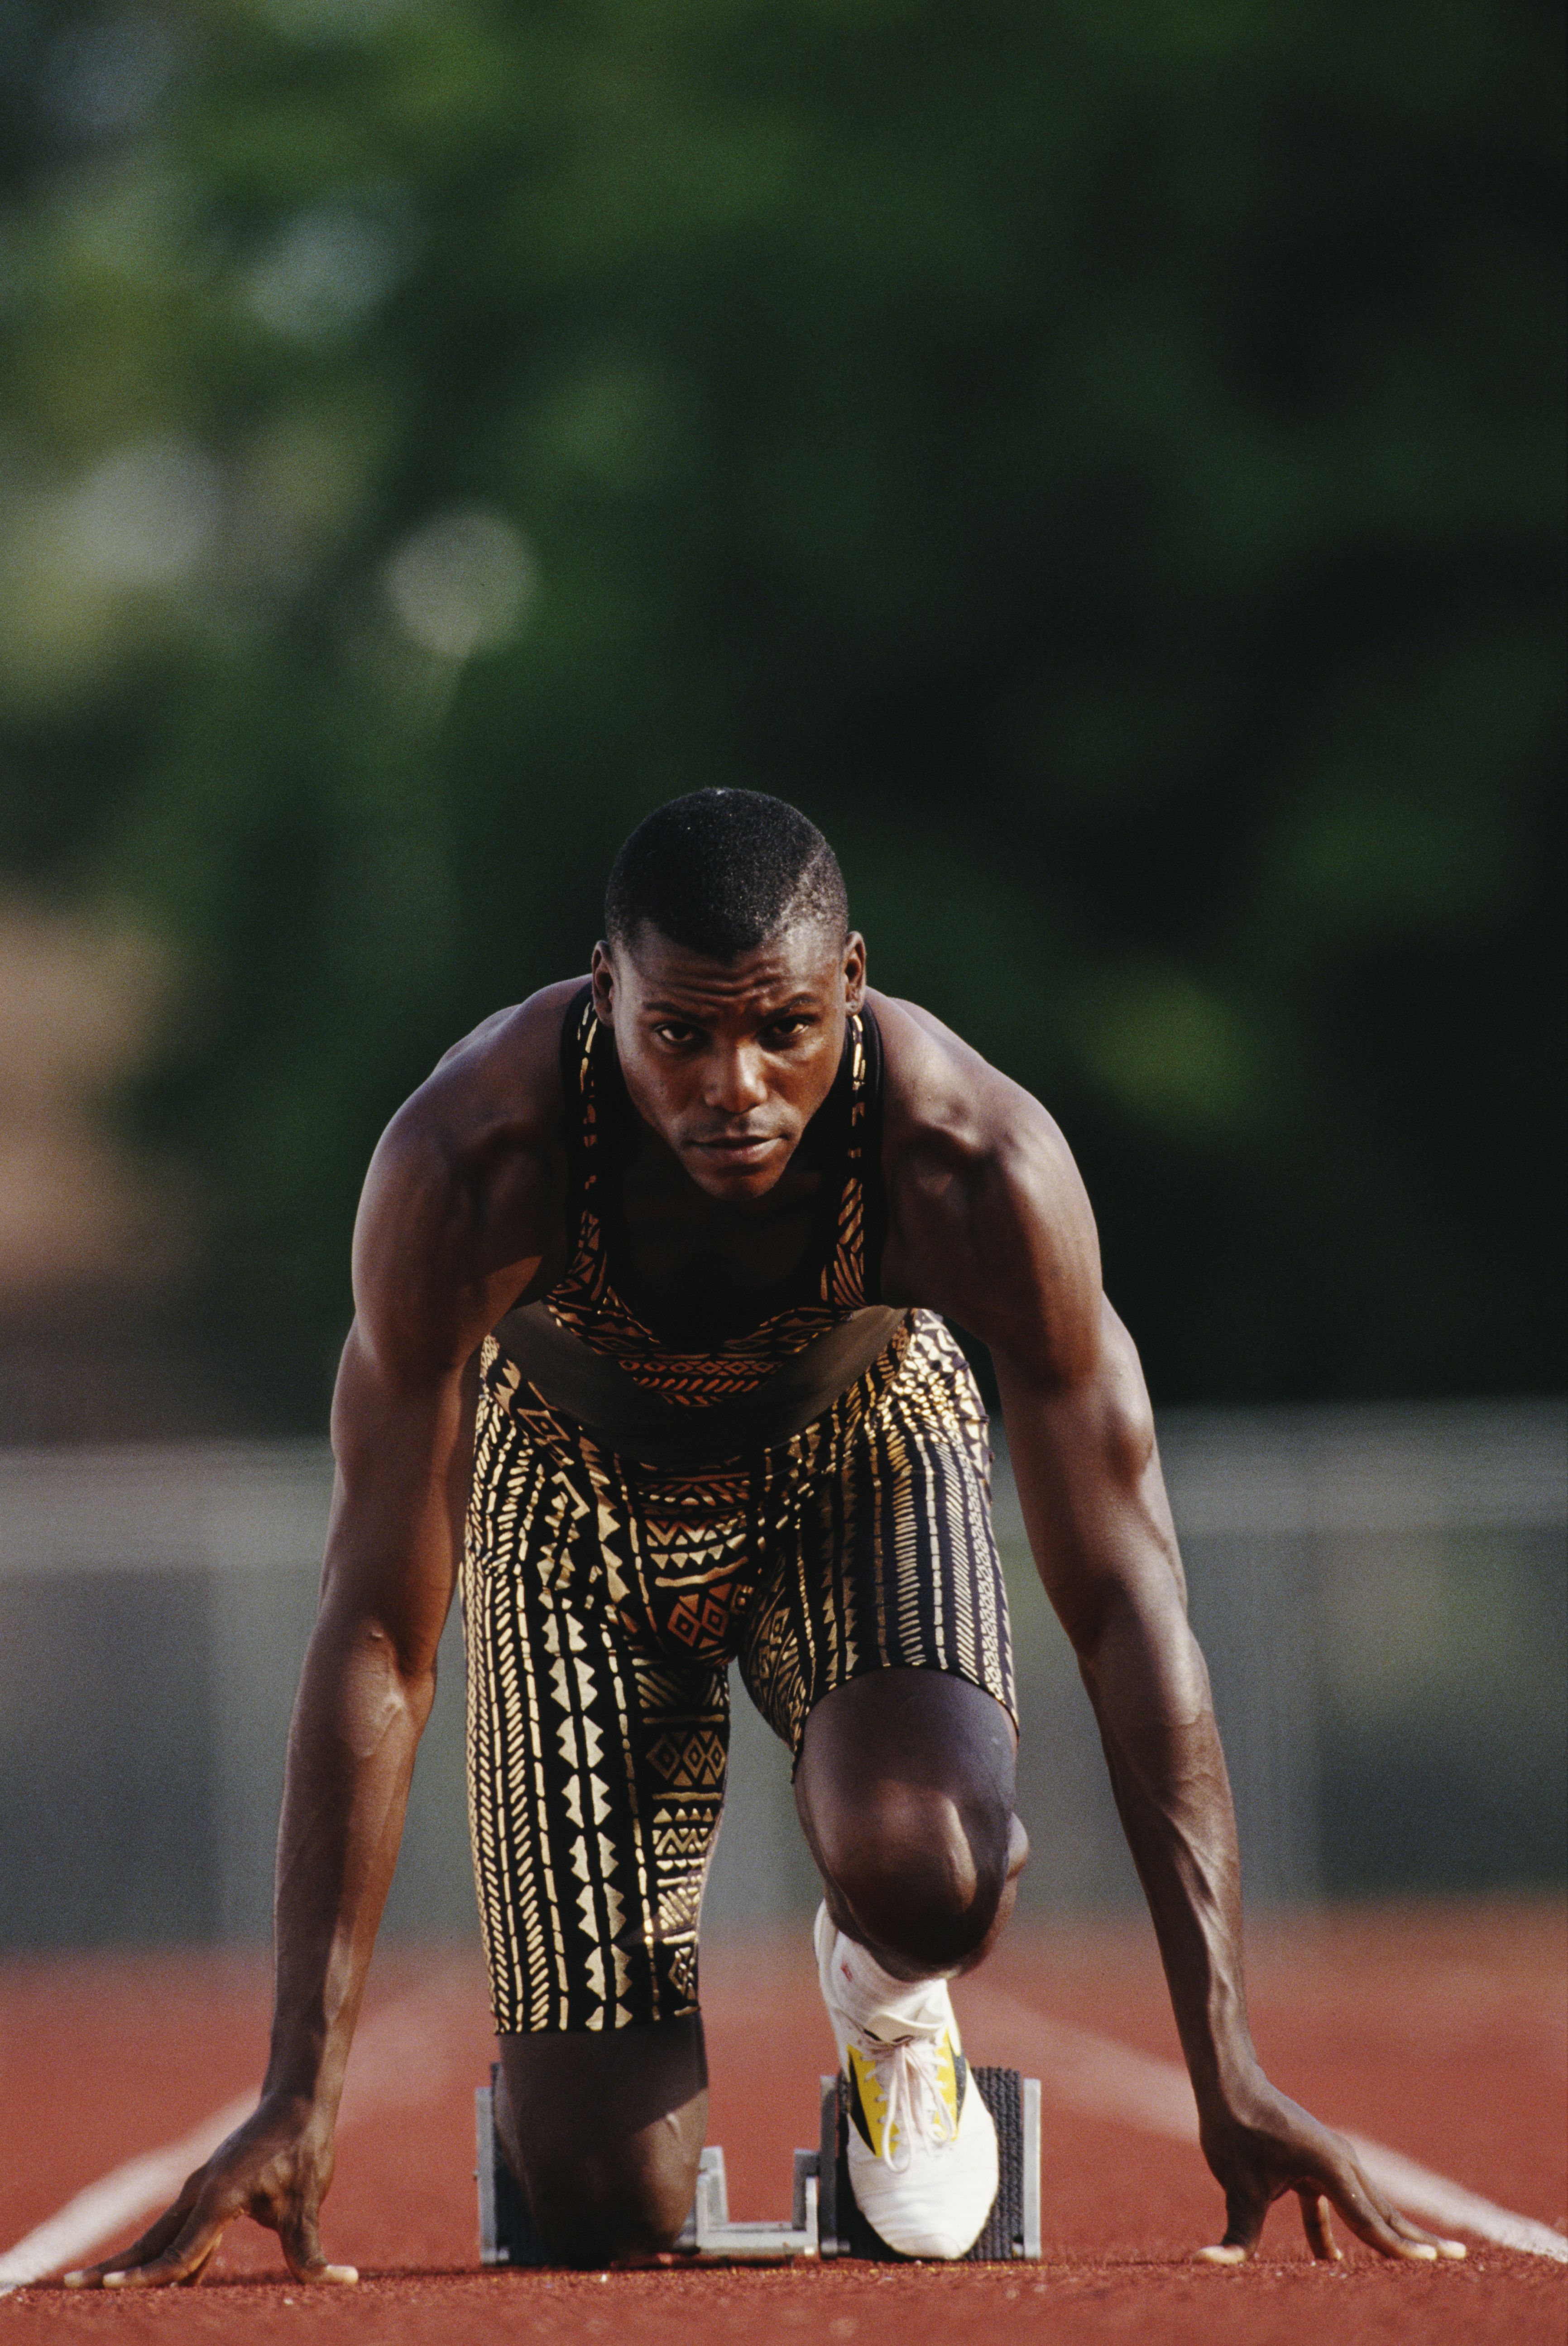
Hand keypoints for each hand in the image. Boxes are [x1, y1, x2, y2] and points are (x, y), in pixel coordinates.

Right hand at [62, 2097, 357, 2289]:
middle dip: (113, 2267)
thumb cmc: (303, 2147)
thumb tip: (340, 2280)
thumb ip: (310, 2248)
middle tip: (71, 2286)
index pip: (178, 2249)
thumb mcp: (308, 2201)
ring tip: (96, 2284)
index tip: (111, 2291)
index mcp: (217, 2196)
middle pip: (150, 2239)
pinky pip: (179, 2228)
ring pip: (159, 2233)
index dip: (148, 2276)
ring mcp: (201, 2190)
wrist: (298, 2101)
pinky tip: (164, 2278)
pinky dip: (163, 2252)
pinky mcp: (210, 2190)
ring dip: (130, 2260)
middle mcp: (200, 2192)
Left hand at [1195, 2072, 1466, 2265]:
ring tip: (1430, 2255)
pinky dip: (1349, 2227)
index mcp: (1329, 2166)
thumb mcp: (1234, 2186)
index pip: (1368, 2219)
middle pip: (1383, 2211)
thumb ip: (1233, 2235)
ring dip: (1395, 2232)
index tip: (1432, 2264)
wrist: (1228, 2084)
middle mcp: (1341, 2161)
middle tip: (1458, 2259)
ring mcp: (1333, 2161)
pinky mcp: (1319, 2164)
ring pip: (1369, 2206)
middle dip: (1418, 2239)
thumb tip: (1203, 2262)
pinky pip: (1341, 2203)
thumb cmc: (1233, 2131)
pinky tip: (1335, 2259)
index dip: (1398, 2247)